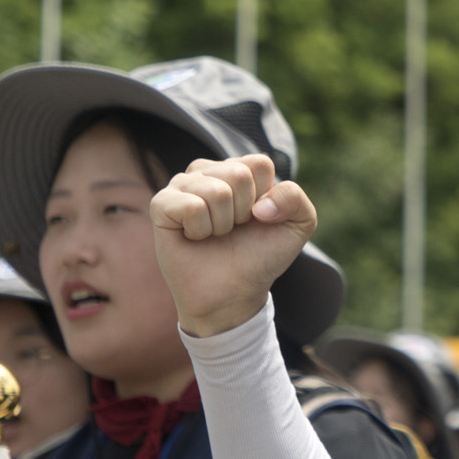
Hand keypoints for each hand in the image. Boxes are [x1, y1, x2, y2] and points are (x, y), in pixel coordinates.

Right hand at [152, 154, 316, 338]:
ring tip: (215, 234)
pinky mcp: (161, 204)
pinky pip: (191, 206)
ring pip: (216, 191)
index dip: (264, 199)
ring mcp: (182, 185)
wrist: (233, 293)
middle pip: (238, 174)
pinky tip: (195, 237)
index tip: (257, 218)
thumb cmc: (260, 256)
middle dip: (243, 212)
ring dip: (222, 224)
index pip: (259, 164)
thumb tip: (260, 204)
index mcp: (238, 169)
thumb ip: (295, 197)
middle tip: (233, 229)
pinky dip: (200, 230)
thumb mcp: (297, 225)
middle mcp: (208, 171)